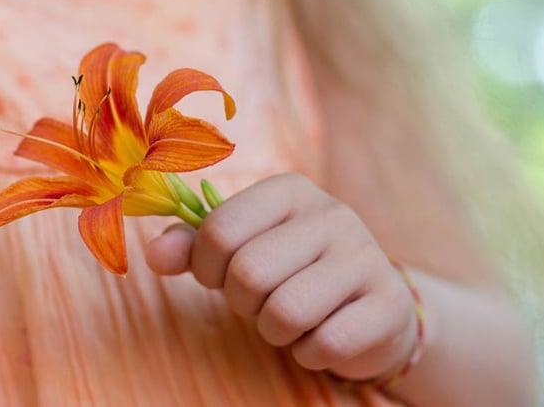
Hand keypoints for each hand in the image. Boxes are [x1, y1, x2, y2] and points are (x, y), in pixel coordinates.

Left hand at [146, 173, 418, 380]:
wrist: (372, 305)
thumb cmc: (291, 272)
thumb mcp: (240, 249)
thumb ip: (192, 246)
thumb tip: (153, 254)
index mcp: (289, 189)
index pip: (219, 230)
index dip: (206, 267)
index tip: (221, 276)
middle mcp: (333, 213)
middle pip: (248, 273)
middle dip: (242, 302)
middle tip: (259, 302)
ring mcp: (367, 256)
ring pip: (285, 312)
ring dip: (275, 331)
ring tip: (289, 318)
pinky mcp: (389, 304)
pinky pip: (323, 344)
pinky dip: (309, 353)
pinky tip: (321, 336)